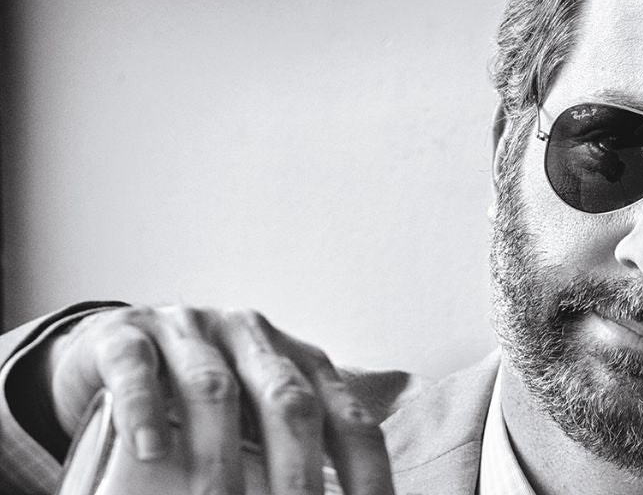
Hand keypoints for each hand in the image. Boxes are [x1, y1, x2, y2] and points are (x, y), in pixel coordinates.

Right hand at [45, 306, 393, 494]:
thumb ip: (287, 458)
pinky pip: (137, 367)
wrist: (111, 344)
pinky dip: (145, 409)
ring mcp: (192, 332)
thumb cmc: (200, 396)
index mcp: (301, 365)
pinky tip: (151, 451)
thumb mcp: (255, 420)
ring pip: (214, 387)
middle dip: (299, 473)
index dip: (367, 474)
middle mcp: (256, 340)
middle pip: (289, 405)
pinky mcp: (127, 336)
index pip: (349, 422)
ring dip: (219, 455)